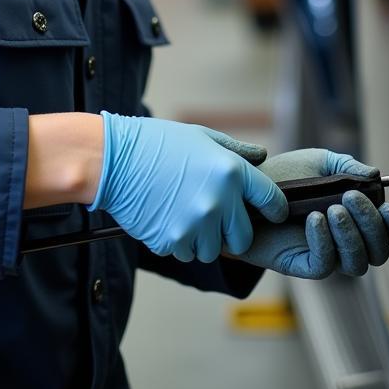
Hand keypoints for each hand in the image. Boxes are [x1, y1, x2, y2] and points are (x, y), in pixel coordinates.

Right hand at [88, 112, 287, 262]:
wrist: (114, 160)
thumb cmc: (157, 143)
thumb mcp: (201, 136)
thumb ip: (235, 151)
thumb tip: (262, 157)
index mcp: (230, 172)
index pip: (272, 201)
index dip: (275, 209)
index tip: (270, 212)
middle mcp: (218, 201)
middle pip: (242, 238)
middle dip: (231, 231)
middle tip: (214, 216)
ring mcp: (195, 225)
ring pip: (212, 250)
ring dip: (202, 239)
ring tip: (182, 212)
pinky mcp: (172, 241)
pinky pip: (184, 252)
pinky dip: (177, 241)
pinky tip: (164, 217)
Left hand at [233, 148, 388, 278]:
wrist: (244, 191)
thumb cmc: (283, 176)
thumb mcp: (317, 163)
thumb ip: (347, 166)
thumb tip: (375, 174)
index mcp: (356, 218)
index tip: (388, 206)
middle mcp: (346, 240)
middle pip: (379, 251)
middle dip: (371, 224)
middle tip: (351, 197)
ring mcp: (327, 254)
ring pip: (357, 264)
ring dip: (351, 235)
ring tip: (332, 209)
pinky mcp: (304, 264)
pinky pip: (326, 264)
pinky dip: (325, 241)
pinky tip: (314, 219)